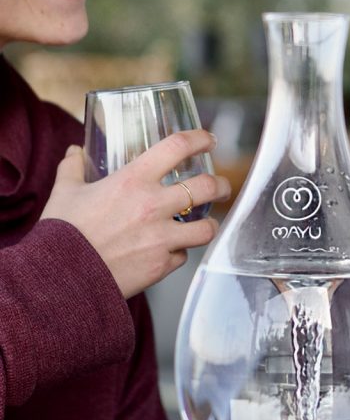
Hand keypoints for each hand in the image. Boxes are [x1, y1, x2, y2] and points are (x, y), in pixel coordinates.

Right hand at [41, 130, 231, 298]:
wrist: (59, 279)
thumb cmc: (62, 233)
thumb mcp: (65, 193)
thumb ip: (72, 169)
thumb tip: (74, 151)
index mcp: (133, 180)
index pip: (177, 146)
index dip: (199, 139)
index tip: (208, 140)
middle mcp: (153, 205)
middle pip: (207, 187)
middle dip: (221, 185)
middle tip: (221, 186)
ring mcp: (161, 237)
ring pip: (206, 227)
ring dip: (209, 224)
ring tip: (206, 223)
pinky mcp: (161, 265)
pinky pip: (182, 257)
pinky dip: (178, 253)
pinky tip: (170, 252)